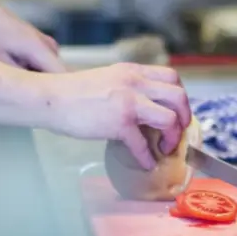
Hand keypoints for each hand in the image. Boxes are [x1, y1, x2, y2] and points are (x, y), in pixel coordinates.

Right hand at [43, 63, 191, 168]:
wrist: (51, 98)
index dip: (179, 96)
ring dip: (173, 137)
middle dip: (185, 117)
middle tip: (179, 131)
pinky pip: (143, 145)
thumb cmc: (73, 92)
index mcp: (133, 71)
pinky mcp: (119, 123)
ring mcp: (129, 102)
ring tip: (165, 148)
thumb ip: (128, 87)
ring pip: (170, 118)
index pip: (171, 77)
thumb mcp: (108, 78)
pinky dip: (147, 158)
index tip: (177, 111)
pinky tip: (145, 164)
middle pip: (178, 96)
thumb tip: (144, 107)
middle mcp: (135, 82)